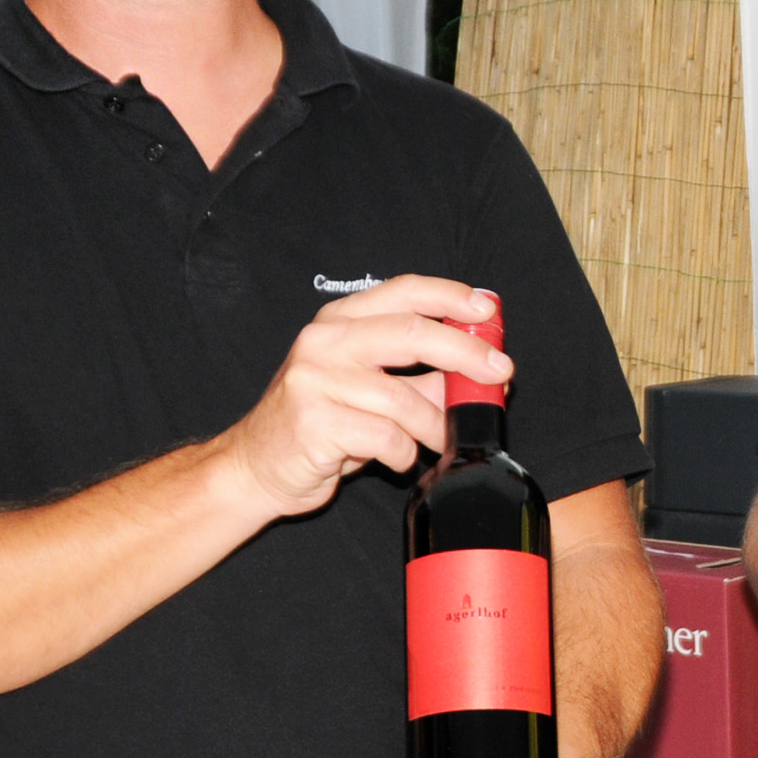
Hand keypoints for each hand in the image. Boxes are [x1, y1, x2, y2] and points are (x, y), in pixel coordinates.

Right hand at [218, 275, 510, 517]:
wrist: (257, 466)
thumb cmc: (321, 424)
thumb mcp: (371, 390)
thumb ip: (421, 376)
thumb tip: (480, 371)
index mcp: (340, 321)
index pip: (403, 291)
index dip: (451, 297)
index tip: (488, 310)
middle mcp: (324, 341)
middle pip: (413, 333)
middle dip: (467, 353)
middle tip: (500, 372)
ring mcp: (315, 379)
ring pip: (404, 398)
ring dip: (435, 425)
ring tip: (440, 440)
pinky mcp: (314, 421)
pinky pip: (386, 437)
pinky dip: (404, 452)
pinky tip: (397, 457)